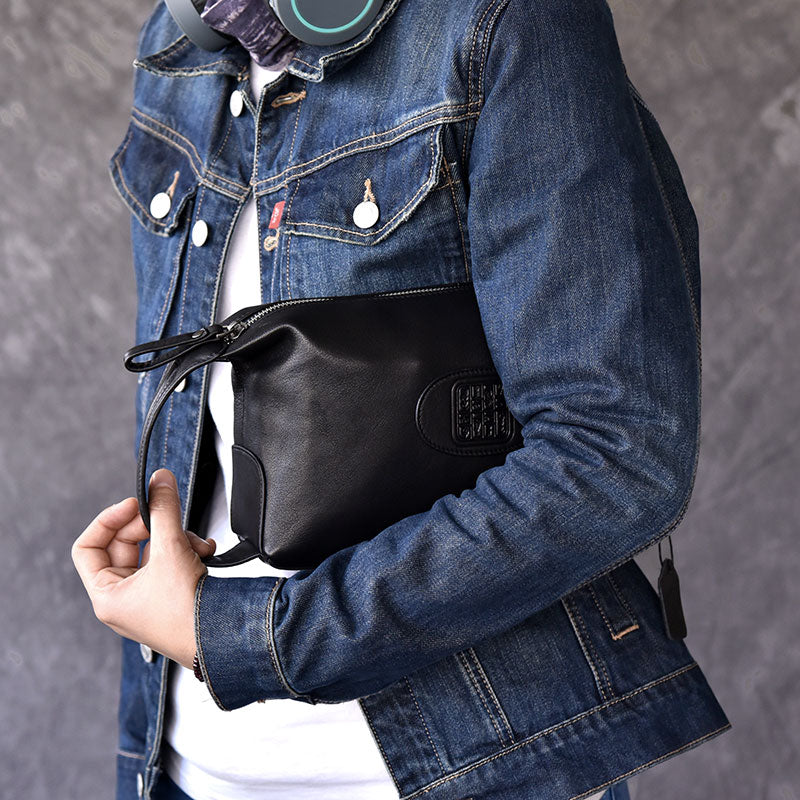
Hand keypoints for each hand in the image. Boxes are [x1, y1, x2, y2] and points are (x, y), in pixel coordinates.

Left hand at [71, 469, 215, 668]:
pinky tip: (204, 550)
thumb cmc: (187, 616)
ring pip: (152, 551)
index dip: (108, 520)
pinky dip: (188, 550)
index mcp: (107, 596)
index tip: (134, 505)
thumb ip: (164, 510)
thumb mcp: (171, 550)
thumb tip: (159, 482)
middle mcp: (124, 599)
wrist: (222, 638)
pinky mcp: (171, 596)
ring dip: (176, 537)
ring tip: (194, 540)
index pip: (88, 547)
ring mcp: (148, 598)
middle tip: (166, 514)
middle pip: (124, 544)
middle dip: (152, 526)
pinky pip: (171, 562)